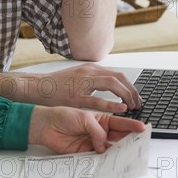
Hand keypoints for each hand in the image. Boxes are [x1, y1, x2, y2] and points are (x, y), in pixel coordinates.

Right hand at [18, 63, 141, 111]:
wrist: (39, 86)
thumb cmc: (57, 85)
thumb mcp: (79, 77)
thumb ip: (94, 79)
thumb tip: (111, 85)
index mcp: (91, 69)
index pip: (117, 73)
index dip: (130, 85)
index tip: (135, 95)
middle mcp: (89, 72)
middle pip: (119, 77)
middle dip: (132, 90)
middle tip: (138, 102)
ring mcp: (83, 83)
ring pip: (112, 84)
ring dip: (126, 95)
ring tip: (132, 106)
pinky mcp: (76, 96)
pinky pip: (98, 100)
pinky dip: (112, 104)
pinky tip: (121, 108)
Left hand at [29, 106, 145, 153]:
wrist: (47, 126)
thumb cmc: (64, 116)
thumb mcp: (84, 118)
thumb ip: (96, 131)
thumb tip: (103, 146)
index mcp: (102, 120)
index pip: (120, 124)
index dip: (132, 126)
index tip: (142, 128)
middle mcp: (100, 132)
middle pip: (118, 138)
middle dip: (128, 142)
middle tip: (137, 145)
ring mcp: (94, 144)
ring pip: (110, 150)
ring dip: (117, 153)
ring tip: (126, 155)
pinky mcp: (86, 154)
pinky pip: (98, 159)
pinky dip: (103, 161)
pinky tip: (108, 162)